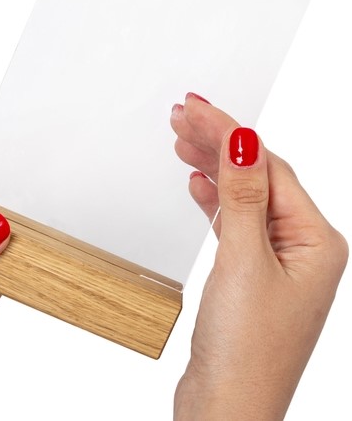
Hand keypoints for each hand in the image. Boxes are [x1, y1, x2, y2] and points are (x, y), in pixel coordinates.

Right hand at [171, 94, 347, 419]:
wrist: (226, 412)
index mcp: (317, 240)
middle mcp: (302, 247)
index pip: (268, 167)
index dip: (230, 132)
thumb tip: (244, 140)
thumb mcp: (244, 260)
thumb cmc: (246, 351)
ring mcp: (275, 261)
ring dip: (212, 166)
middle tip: (183, 114)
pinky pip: (233, 222)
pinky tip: (198, 183)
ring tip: (182, 139)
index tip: (197, 108)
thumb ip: (242, 197)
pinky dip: (213, 200)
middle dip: (218, 142)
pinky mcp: (250, 274)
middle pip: (257, 176)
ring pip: (242, 196)